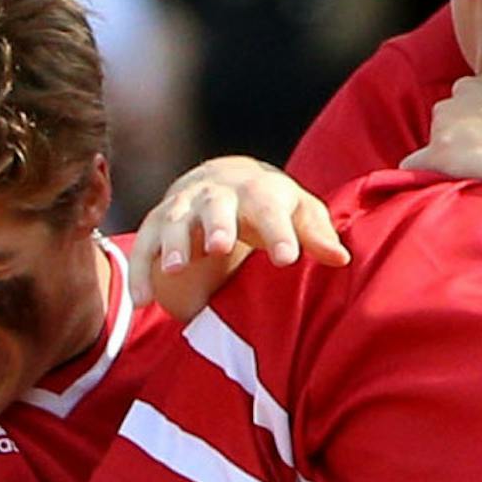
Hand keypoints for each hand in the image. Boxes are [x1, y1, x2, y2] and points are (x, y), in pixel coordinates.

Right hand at [127, 156, 348, 317]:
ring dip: (173, 243)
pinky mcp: (157, 225)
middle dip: (218, 224)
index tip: (287, 259)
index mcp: (259, 191)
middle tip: (222, 246)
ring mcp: (184, 208)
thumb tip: (341, 258)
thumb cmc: (271, 206)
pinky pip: (144, 248)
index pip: (271, 209)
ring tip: (176, 269)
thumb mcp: (299, 213)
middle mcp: (218, 195)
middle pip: (217, 206)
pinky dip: (140, 273)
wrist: (223, 180)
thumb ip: (316, 235)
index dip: (278, 233)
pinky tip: (143, 301)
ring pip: (175, 222)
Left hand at [403, 59, 481, 190]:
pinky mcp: (442, 152)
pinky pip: (413, 170)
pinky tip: (443, 190)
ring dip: (454, 157)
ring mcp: (448, 121)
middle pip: (451, 119)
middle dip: (468, 138)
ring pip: (438, 143)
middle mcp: (462, 90)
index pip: (474, 100)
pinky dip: (423, 179)